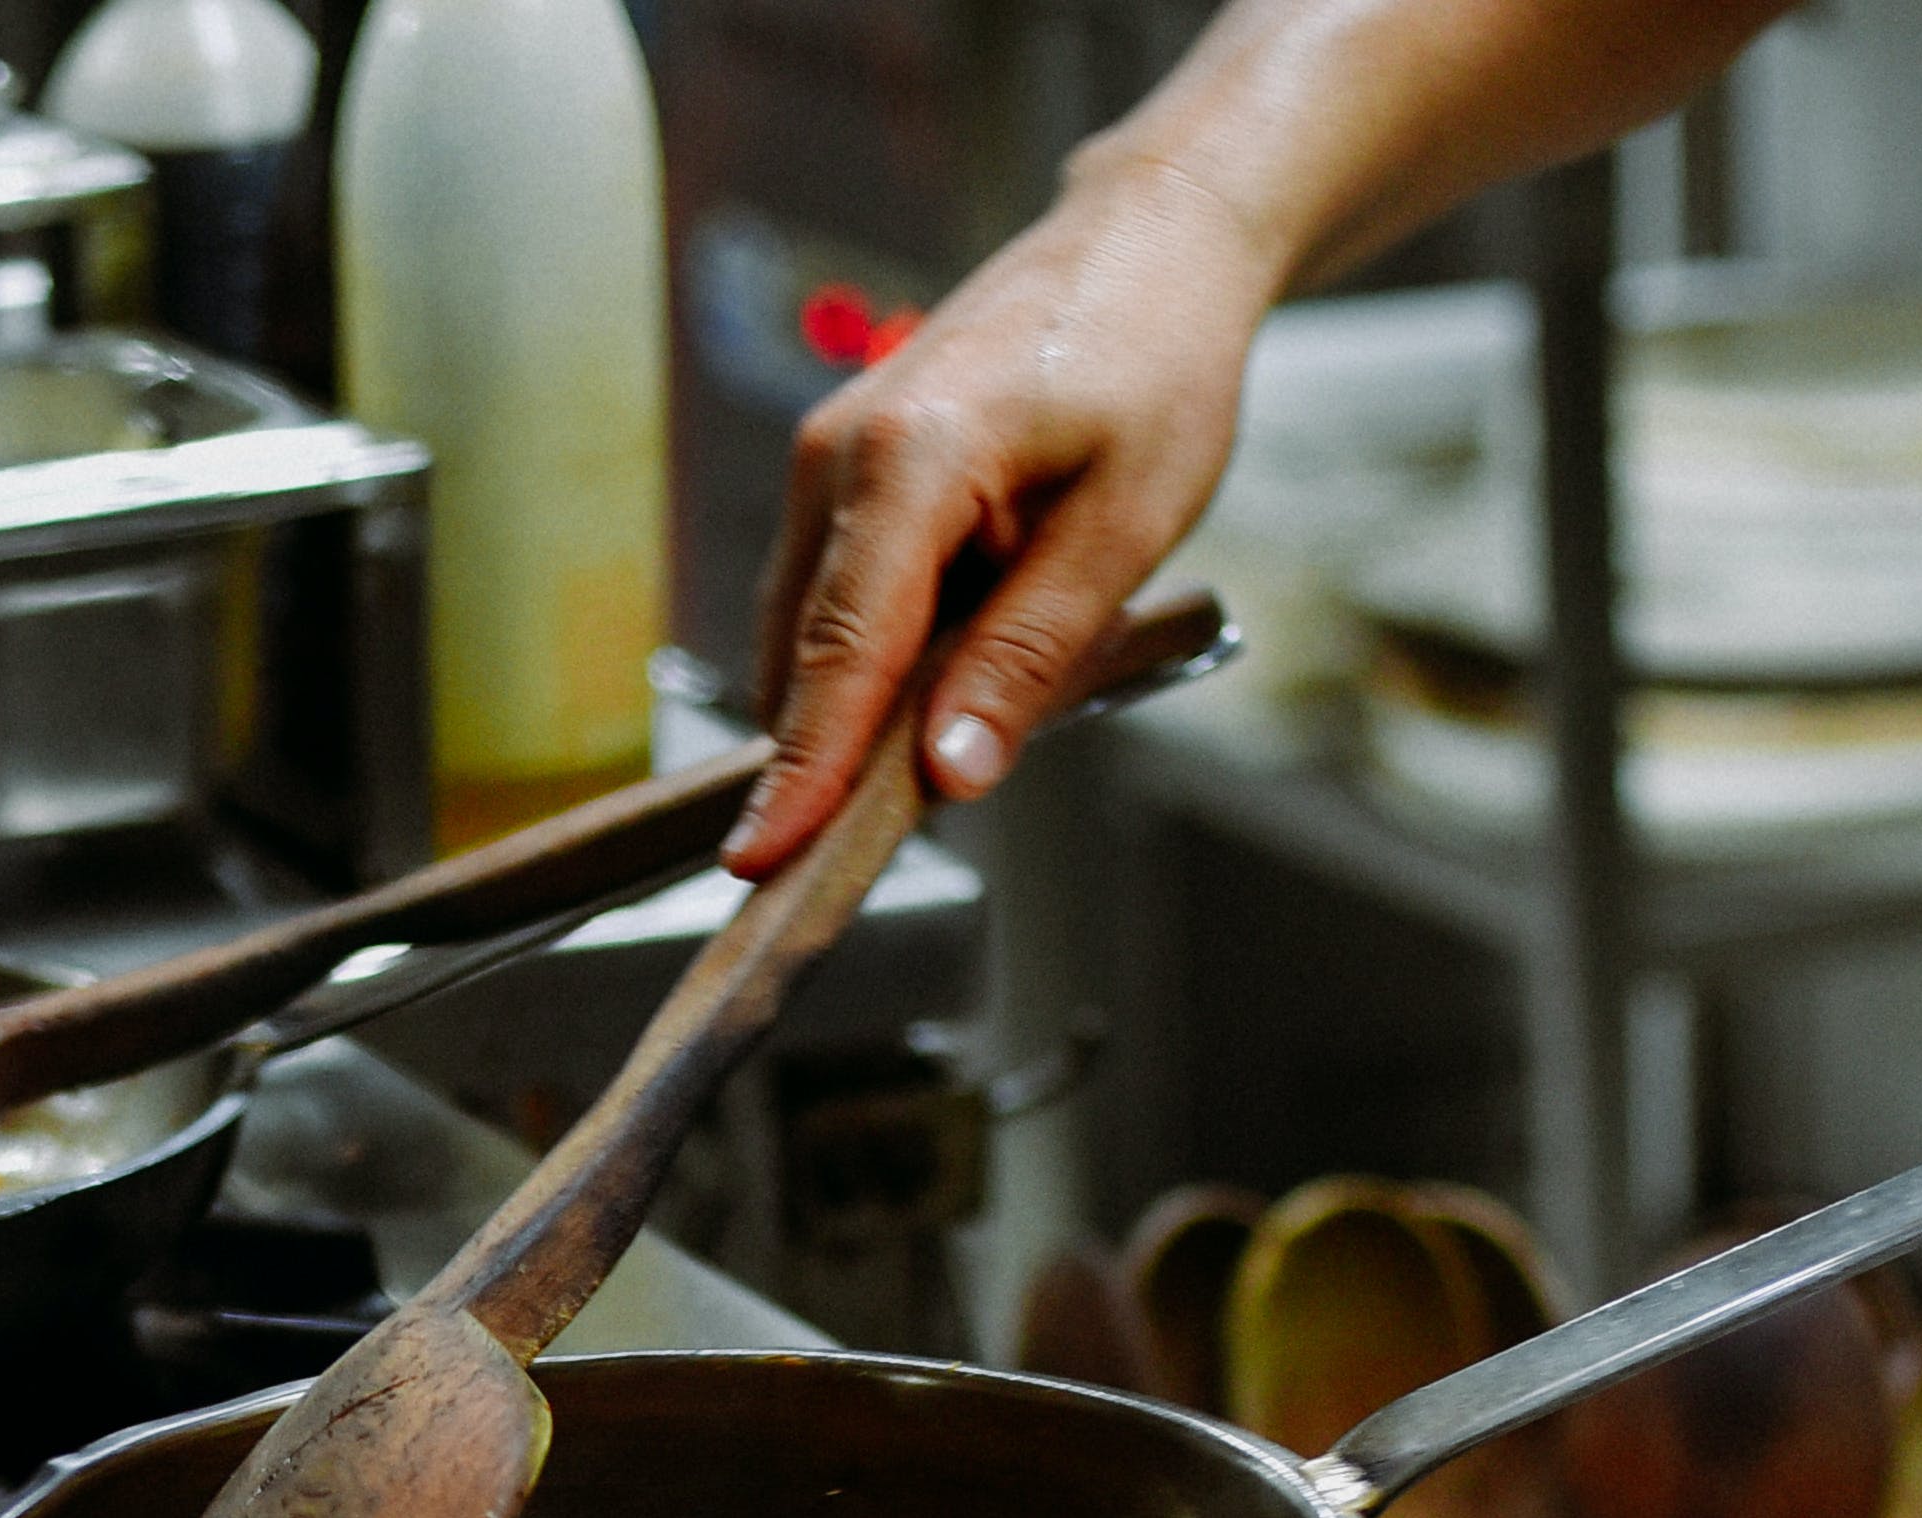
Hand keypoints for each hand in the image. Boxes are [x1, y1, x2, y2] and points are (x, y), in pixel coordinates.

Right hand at [727, 157, 1282, 874]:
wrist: (1147, 248)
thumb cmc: (1155, 366)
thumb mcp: (1125, 526)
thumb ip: (1031, 654)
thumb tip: (952, 771)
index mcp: (909, 460)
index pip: (839, 654)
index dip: (805, 773)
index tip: (766, 866)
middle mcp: (839, 453)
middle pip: (804, 655)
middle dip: (825, 762)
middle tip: (868, 860)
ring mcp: (829, 456)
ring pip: (810, 633)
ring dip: (860, 710)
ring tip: (952, 750)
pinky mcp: (844, 469)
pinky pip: (835, 595)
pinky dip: (874, 658)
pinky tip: (951, 677)